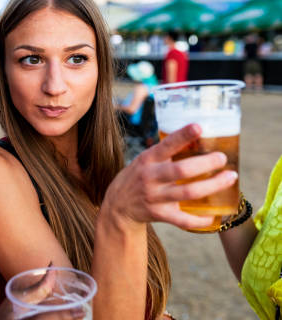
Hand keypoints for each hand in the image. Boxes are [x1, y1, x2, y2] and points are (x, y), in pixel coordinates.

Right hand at [102, 124, 237, 229]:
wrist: (117, 205)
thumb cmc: (138, 177)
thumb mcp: (145, 160)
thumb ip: (165, 153)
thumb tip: (198, 138)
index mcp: (148, 159)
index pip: (166, 145)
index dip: (182, 136)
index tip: (199, 127)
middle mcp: (150, 177)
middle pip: (181, 170)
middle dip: (206, 164)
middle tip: (222, 158)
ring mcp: (154, 197)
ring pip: (188, 193)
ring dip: (213, 185)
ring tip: (230, 178)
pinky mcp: (159, 214)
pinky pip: (184, 220)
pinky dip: (201, 219)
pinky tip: (215, 215)